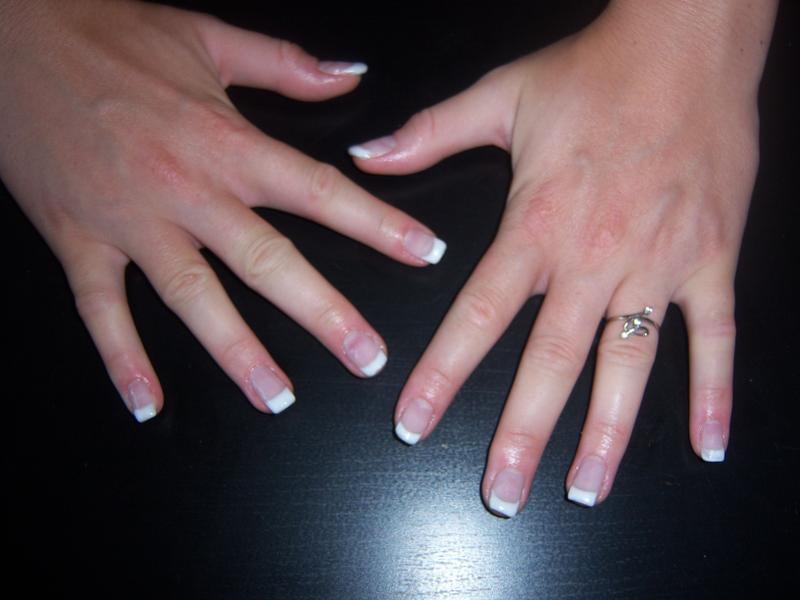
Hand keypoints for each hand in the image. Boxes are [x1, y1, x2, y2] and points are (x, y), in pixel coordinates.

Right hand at [0, 0, 445, 421]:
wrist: (11, 32)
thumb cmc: (108, 32)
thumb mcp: (208, 37)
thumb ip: (286, 66)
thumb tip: (351, 77)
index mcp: (226, 141)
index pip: (319, 191)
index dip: (378, 224)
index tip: (423, 254)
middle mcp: (186, 188)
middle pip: (267, 260)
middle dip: (323, 313)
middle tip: (366, 358)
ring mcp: (131, 219)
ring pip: (192, 296)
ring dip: (237, 352)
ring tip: (277, 398)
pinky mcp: (78, 238)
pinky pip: (100, 309)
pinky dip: (121, 359)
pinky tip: (146, 403)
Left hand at [351, 0, 775, 514]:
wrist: (686, 45)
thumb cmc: (594, 73)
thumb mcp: (500, 97)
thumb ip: (428, 134)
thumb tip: (366, 154)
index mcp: (538, 223)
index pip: (478, 315)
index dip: (441, 374)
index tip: (414, 424)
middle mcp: (595, 256)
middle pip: (550, 361)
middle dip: (521, 432)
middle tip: (501, 492)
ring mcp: (658, 263)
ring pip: (629, 365)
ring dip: (606, 433)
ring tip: (584, 488)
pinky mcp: (711, 258)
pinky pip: (715, 337)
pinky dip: (714, 392)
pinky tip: (706, 443)